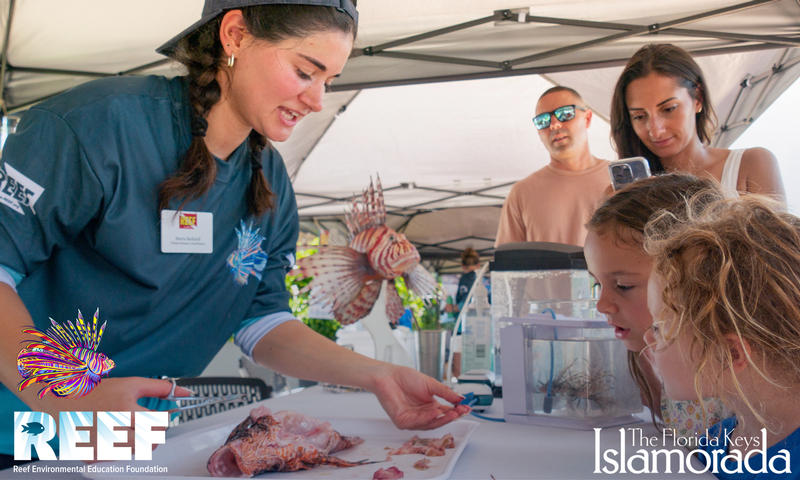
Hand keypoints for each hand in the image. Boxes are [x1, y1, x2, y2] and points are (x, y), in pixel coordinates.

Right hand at [36, 377, 193, 461]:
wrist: (62, 401)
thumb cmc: (95, 391)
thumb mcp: (131, 383)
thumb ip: (161, 388)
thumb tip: (185, 393)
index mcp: (124, 410)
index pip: (160, 424)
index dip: (164, 418)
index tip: (159, 414)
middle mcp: (113, 430)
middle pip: (151, 441)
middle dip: (153, 431)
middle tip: (142, 420)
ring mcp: (102, 446)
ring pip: (137, 450)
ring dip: (137, 439)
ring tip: (123, 425)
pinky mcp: (94, 457)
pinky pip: (119, 457)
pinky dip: (121, 448)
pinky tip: (111, 434)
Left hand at [369, 365, 470, 429]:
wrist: (387, 375)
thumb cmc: (405, 378)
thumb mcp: (430, 384)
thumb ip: (445, 392)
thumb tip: (461, 398)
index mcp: (430, 406)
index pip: (446, 412)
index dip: (457, 411)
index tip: (467, 408)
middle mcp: (422, 415)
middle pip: (439, 420)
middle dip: (451, 416)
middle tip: (461, 412)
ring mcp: (412, 419)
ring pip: (430, 423)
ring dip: (441, 418)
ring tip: (452, 412)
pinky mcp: (402, 421)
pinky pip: (417, 422)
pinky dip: (427, 418)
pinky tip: (436, 412)